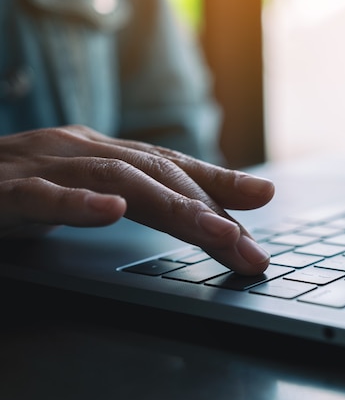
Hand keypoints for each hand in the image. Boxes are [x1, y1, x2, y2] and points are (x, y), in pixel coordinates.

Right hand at [0, 125, 274, 274]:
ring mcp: (42, 165)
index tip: (263, 199)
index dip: (220, 181)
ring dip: (173, 208)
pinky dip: (77, 202)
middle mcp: (81, 149)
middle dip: (212, 212)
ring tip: (216, 234)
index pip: (173, 165)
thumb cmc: (21, 187)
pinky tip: (110, 212)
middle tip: (251, 250)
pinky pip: (41, 194)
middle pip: (159, 175)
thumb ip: (140, 199)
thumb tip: (198, 213)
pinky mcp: (2, 191)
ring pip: (117, 179)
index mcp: (104, 152)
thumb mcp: (89, 192)